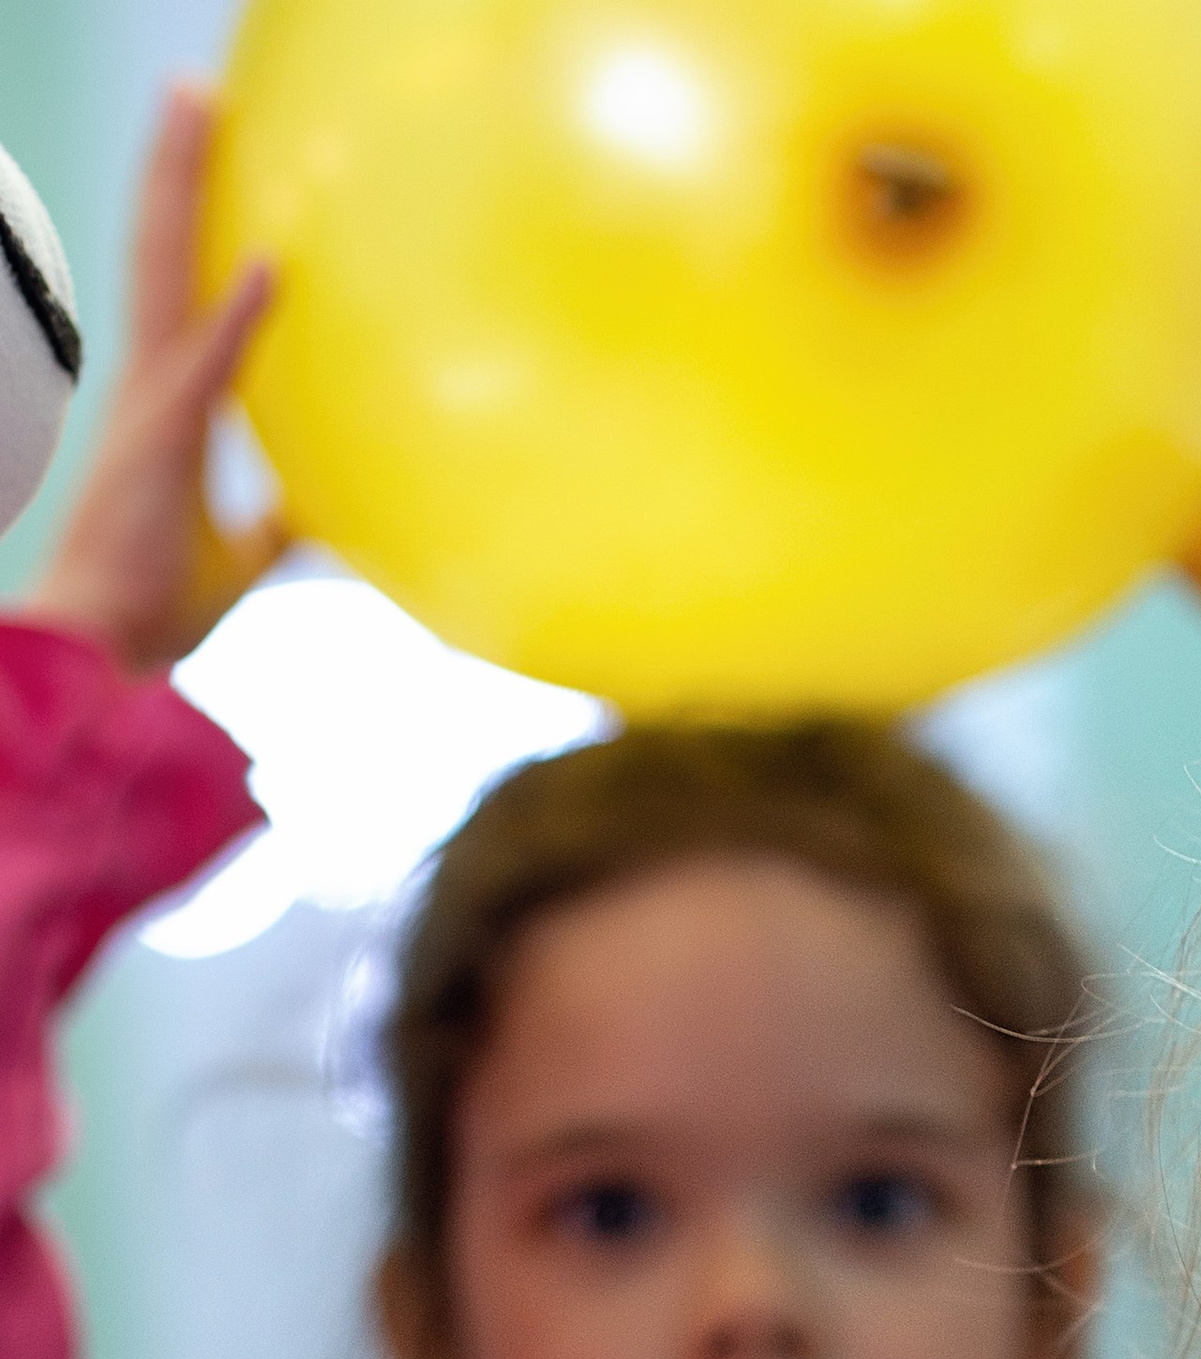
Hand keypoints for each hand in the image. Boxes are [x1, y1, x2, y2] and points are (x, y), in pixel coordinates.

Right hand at [26, 89, 286, 675]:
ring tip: (198, 108)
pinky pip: (208, 368)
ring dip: (187, 192)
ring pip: (171, 272)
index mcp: (167, 401)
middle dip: (180, 171)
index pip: (182, 287)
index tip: (206, 154)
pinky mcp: (163, 441)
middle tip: (196, 92)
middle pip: (166, 251)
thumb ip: (276, 525)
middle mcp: (151, 383)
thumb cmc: (158, 606)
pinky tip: (271, 266)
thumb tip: (317, 515)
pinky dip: (240, 317)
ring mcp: (151, 404)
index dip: (194, 222)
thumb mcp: (240, 561)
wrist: (106, 648)